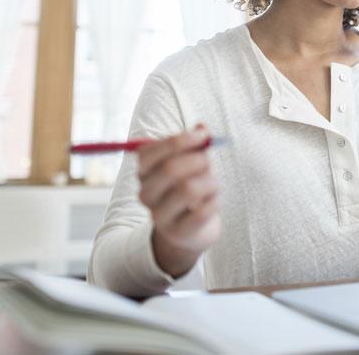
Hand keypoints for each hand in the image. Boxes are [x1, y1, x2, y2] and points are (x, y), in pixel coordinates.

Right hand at [137, 126, 220, 276]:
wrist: (190, 229)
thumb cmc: (190, 186)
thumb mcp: (190, 162)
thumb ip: (195, 143)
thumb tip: (202, 127)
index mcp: (144, 171)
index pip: (151, 151)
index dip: (181, 139)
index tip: (204, 135)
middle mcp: (146, 193)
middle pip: (170, 169)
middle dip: (198, 160)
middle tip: (210, 162)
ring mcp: (159, 215)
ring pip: (189, 189)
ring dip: (210, 181)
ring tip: (214, 184)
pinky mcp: (177, 232)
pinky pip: (202, 212)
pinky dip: (215, 201)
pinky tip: (214, 201)